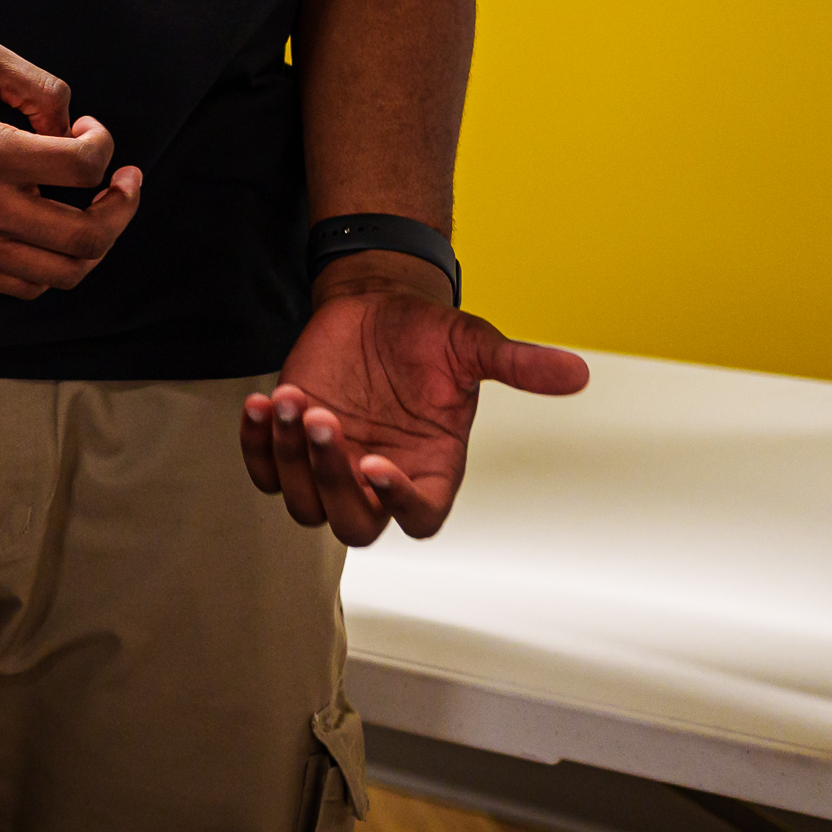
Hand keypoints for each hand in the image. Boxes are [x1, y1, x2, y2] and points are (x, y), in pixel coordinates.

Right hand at [0, 36, 139, 297]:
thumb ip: (40, 86)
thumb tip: (73, 130)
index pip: (81, 167)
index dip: (103, 144)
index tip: (86, 129)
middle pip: (86, 237)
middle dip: (121, 207)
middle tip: (122, 182)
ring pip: (62, 273)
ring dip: (94, 243)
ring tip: (93, 211)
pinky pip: (23, 285)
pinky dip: (52, 264)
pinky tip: (47, 229)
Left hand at [242, 260, 590, 544]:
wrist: (374, 307)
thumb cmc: (425, 336)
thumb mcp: (472, 345)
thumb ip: (518, 365)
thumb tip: (575, 371)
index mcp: (431, 469)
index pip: (418, 519)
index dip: (398, 503)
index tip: (374, 464)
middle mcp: (380, 478)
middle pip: (353, 523)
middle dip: (331, 479)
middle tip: (321, 420)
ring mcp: (332, 466)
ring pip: (305, 503)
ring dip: (288, 458)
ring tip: (288, 399)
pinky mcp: (291, 446)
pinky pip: (266, 472)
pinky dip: (256, 445)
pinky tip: (260, 403)